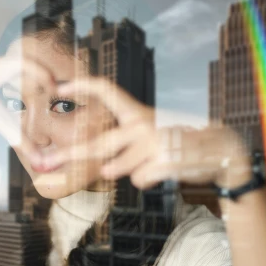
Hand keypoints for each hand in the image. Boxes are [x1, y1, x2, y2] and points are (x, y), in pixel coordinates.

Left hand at [36, 76, 250, 189]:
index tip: (60, 88)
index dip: (83, 86)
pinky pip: (141, 179)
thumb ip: (126, 148)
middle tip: (44, 161)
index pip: (107, 90)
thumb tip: (102, 167)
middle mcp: (142, 123)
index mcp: (138, 113)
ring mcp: (153, 142)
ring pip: (118, 167)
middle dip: (69, 154)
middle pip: (98, 142)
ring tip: (132, 165)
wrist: (221, 151)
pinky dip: (148, 179)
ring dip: (120, 169)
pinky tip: (163, 170)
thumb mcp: (151, 138)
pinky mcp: (164, 160)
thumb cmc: (180, 144)